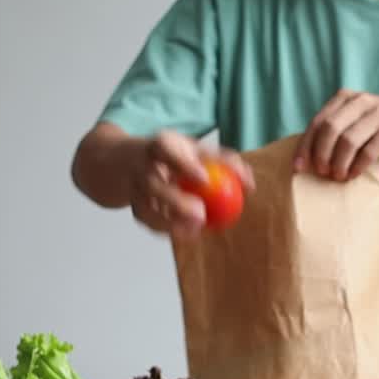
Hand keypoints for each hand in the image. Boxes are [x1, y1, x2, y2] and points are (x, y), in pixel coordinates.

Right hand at [129, 130, 253, 238]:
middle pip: (153, 184)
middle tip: (201, 214)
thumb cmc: (174, 154)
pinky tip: (187, 233)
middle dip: (175, 201)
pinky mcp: (132, 206)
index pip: (166, 150)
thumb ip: (225, 162)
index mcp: (158, 145)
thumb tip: (250, 185)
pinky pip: (148, 221)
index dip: (184, 165)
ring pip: (146, 209)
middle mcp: (141, 166)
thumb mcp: (197, 149)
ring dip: (169, 222)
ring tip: (195, 229)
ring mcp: (133, 188)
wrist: (128, 161)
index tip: (205, 179)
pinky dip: (166, 229)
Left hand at [295, 89, 378, 180]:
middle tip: (322, 173)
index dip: (306, 146)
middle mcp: (362, 100)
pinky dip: (357, 166)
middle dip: (322, 154)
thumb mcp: (354, 119)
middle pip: (331, 128)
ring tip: (338, 176)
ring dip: (339, 163)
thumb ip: (333, 128)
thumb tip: (302, 158)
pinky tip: (353, 175)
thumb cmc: (375, 129)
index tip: (299, 167)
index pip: (318, 121)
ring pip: (349, 140)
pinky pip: (369, 151)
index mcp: (346, 97)